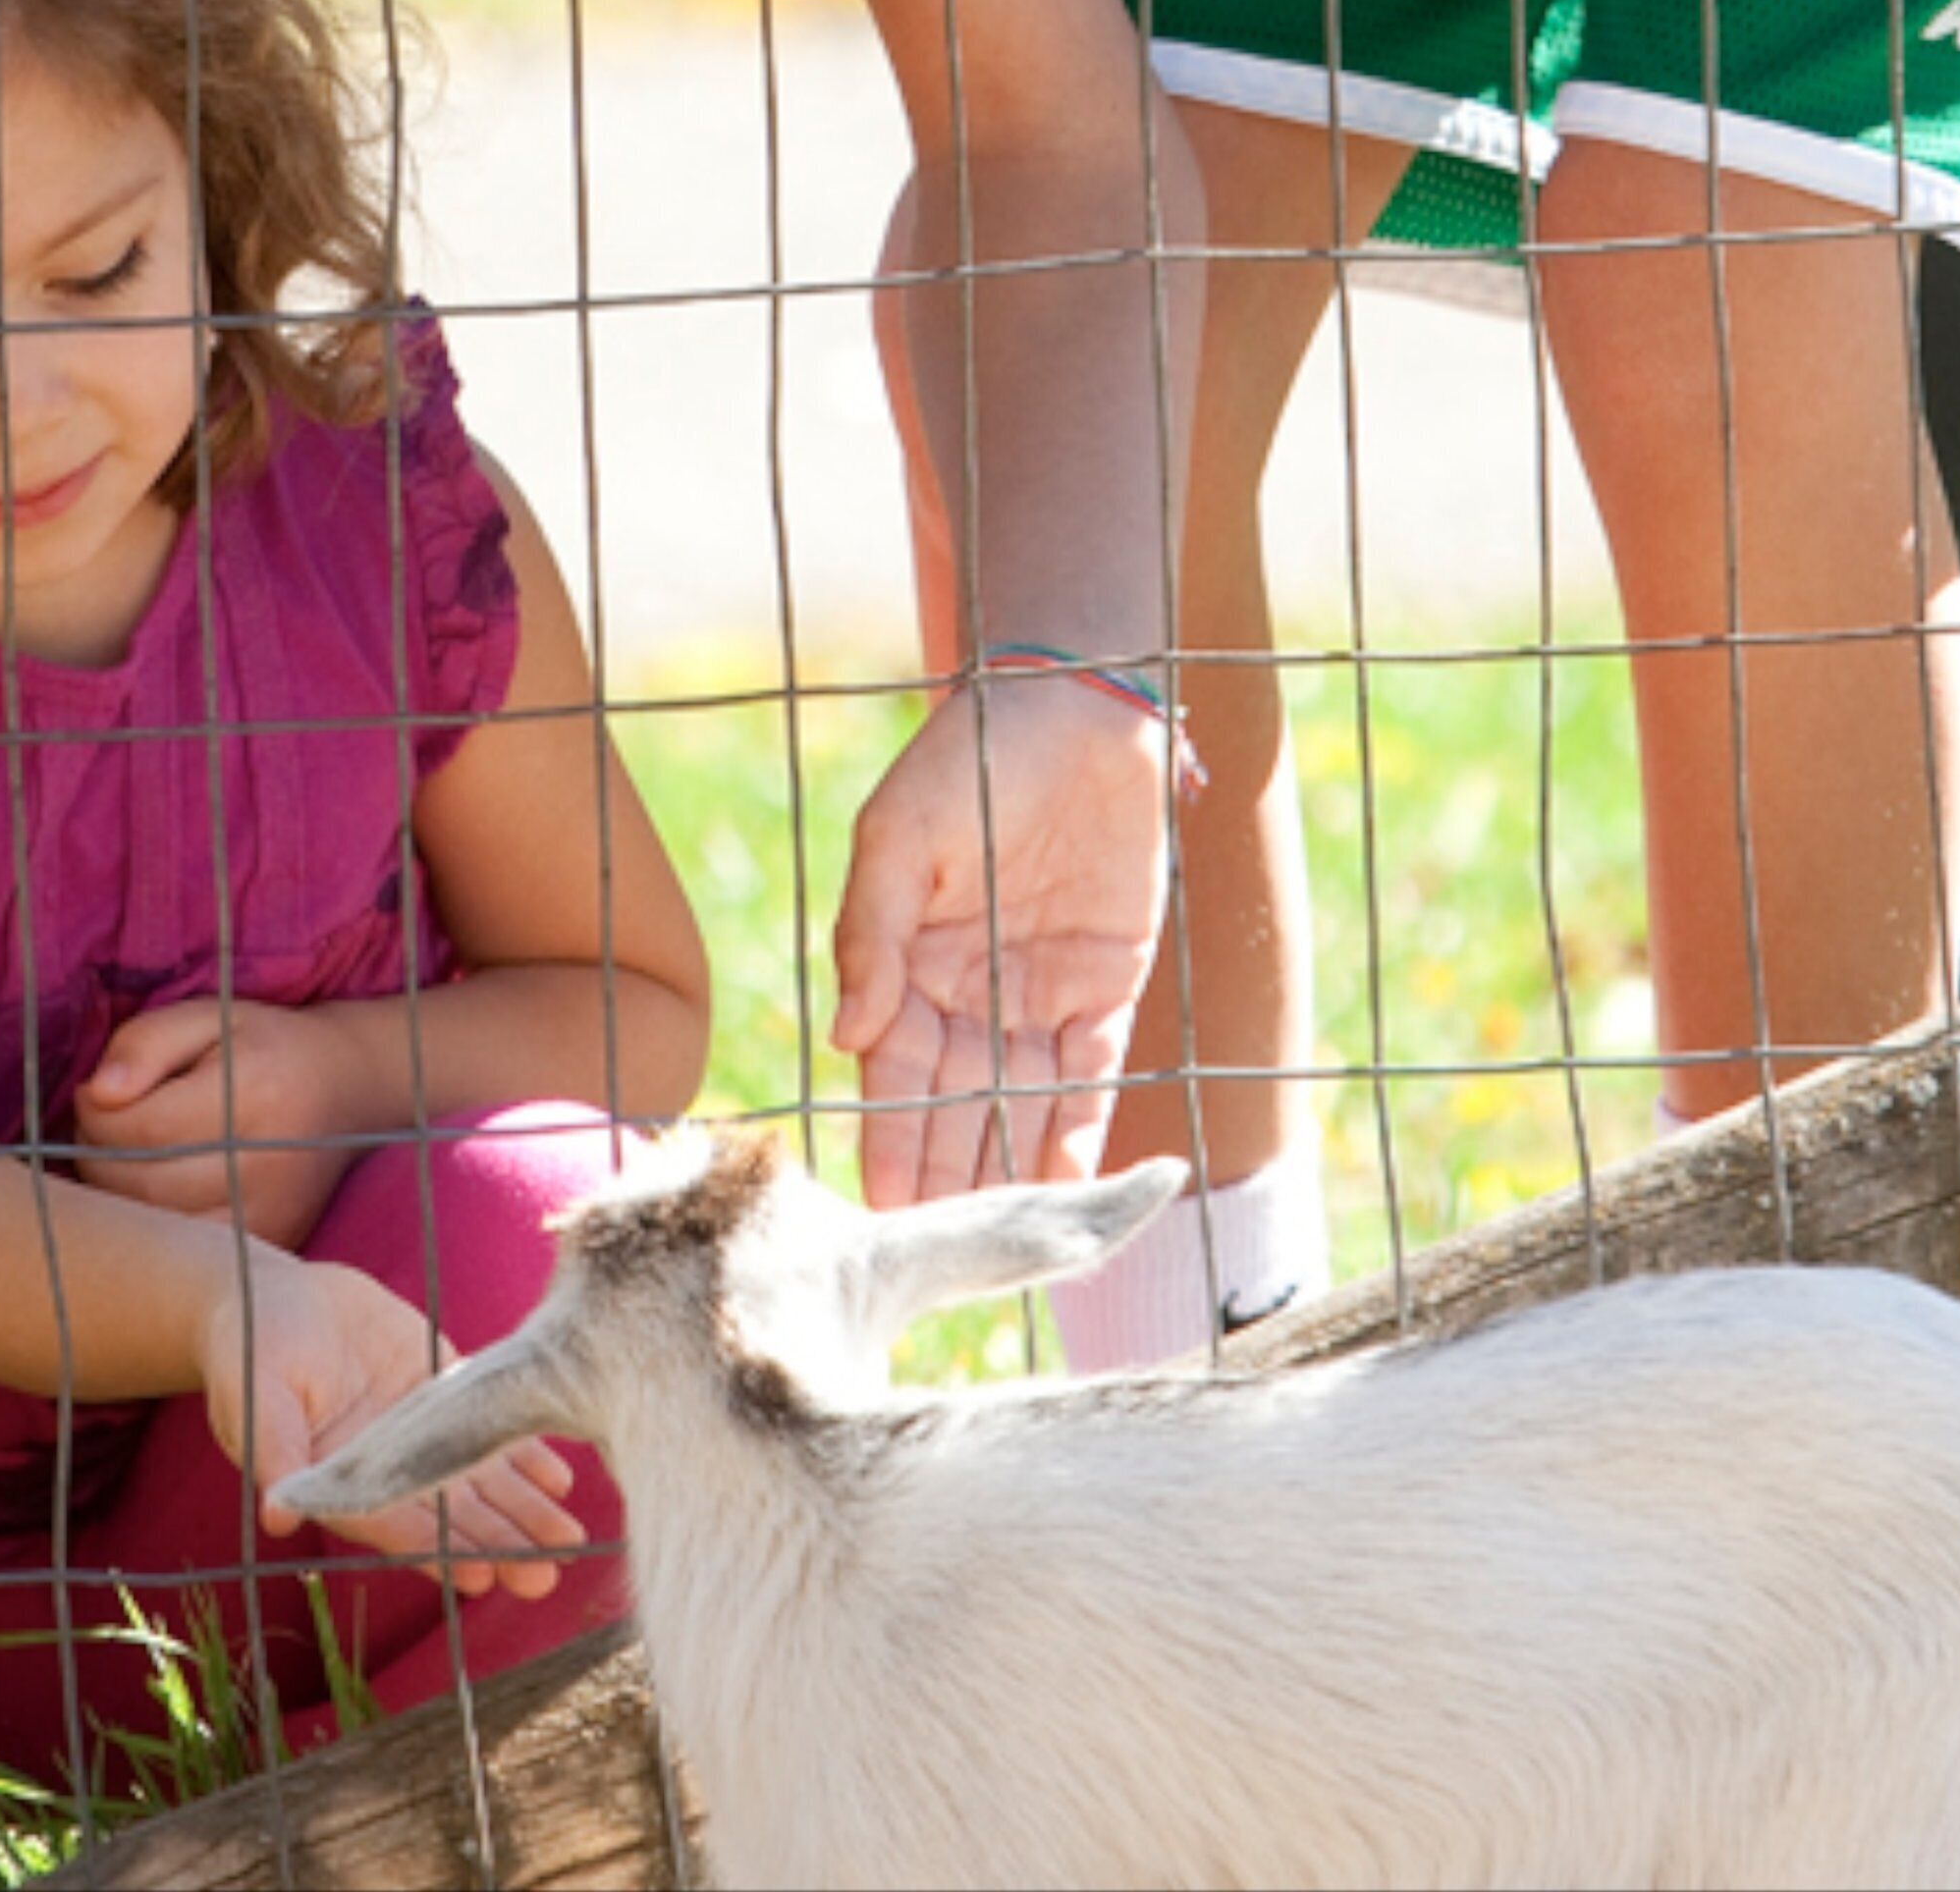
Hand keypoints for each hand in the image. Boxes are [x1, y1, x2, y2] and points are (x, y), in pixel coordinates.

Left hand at [75, 1000, 365, 1250]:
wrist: (345, 1093)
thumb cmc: (263, 1048)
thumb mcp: (207, 1018)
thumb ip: (145, 1042)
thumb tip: (98, 1093)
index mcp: (258, 1094)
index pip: (140, 1128)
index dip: (94, 1113)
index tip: (96, 1092)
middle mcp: (269, 1165)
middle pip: (140, 1185)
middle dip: (99, 1154)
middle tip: (106, 1124)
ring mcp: (272, 1216)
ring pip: (154, 1228)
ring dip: (118, 1192)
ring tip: (130, 1152)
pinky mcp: (268, 1245)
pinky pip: (182, 1252)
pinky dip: (152, 1223)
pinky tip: (157, 1185)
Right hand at [199, 1253, 586, 1598]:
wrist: (274, 1296)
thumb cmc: (250, 1346)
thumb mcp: (254, 1394)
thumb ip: (272, 1449)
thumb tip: (277, 1515)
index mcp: (338, 1482)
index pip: (394, 1526)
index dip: (438, 1551)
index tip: (480, 1576)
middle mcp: (386, 1468)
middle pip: (449, 1516)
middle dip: (498, 1545)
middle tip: (545, 1576)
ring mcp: (419, 1432)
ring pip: (478, 1481)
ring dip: (523, 1513)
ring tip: (567, 1539)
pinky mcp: (441, 1392)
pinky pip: (489, 1428)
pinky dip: (524, 1453)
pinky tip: (561, 1478)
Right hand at [833, 674, 1169, 1207]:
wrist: (1077, 704)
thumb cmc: (968, 756)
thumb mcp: (898, 836)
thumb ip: (871, 934)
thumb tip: (850, 1034)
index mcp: (907, 965)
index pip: (893, 1073)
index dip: (889, 1139)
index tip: (880, 1207)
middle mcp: (970, 996)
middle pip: (956, 1106)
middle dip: (948, 1178)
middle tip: (940, 1254)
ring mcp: (1040, 997)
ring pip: (1022, 1104)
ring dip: (1012, 1170)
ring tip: (1007, 1244)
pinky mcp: (1108, 987)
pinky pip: (1092, 1076)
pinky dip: (1082, 1130)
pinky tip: (1072, 1189)